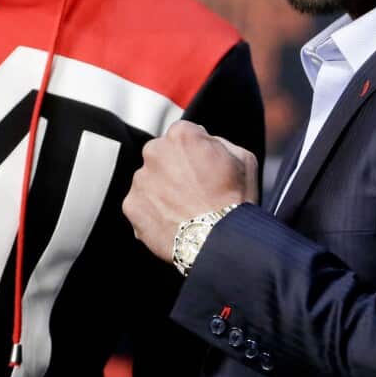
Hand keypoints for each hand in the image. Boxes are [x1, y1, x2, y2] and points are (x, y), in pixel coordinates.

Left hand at [122, 120, 258, 263]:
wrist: (221, 241)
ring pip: (149, 180)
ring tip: (185, 210)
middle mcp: (155, 151)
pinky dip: (152, 212)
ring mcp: (140, 179)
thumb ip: (218, 142)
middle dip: (174, 169)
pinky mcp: (131, 205)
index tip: (202, 168)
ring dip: (162, 191)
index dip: (194, 152)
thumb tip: (207, 143)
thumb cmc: (235, 201)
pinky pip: (140, 204)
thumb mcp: (243, 158)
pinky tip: (173, 222)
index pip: (182, 136)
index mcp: (181, 135)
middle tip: (193, 191)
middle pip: (161, 155)